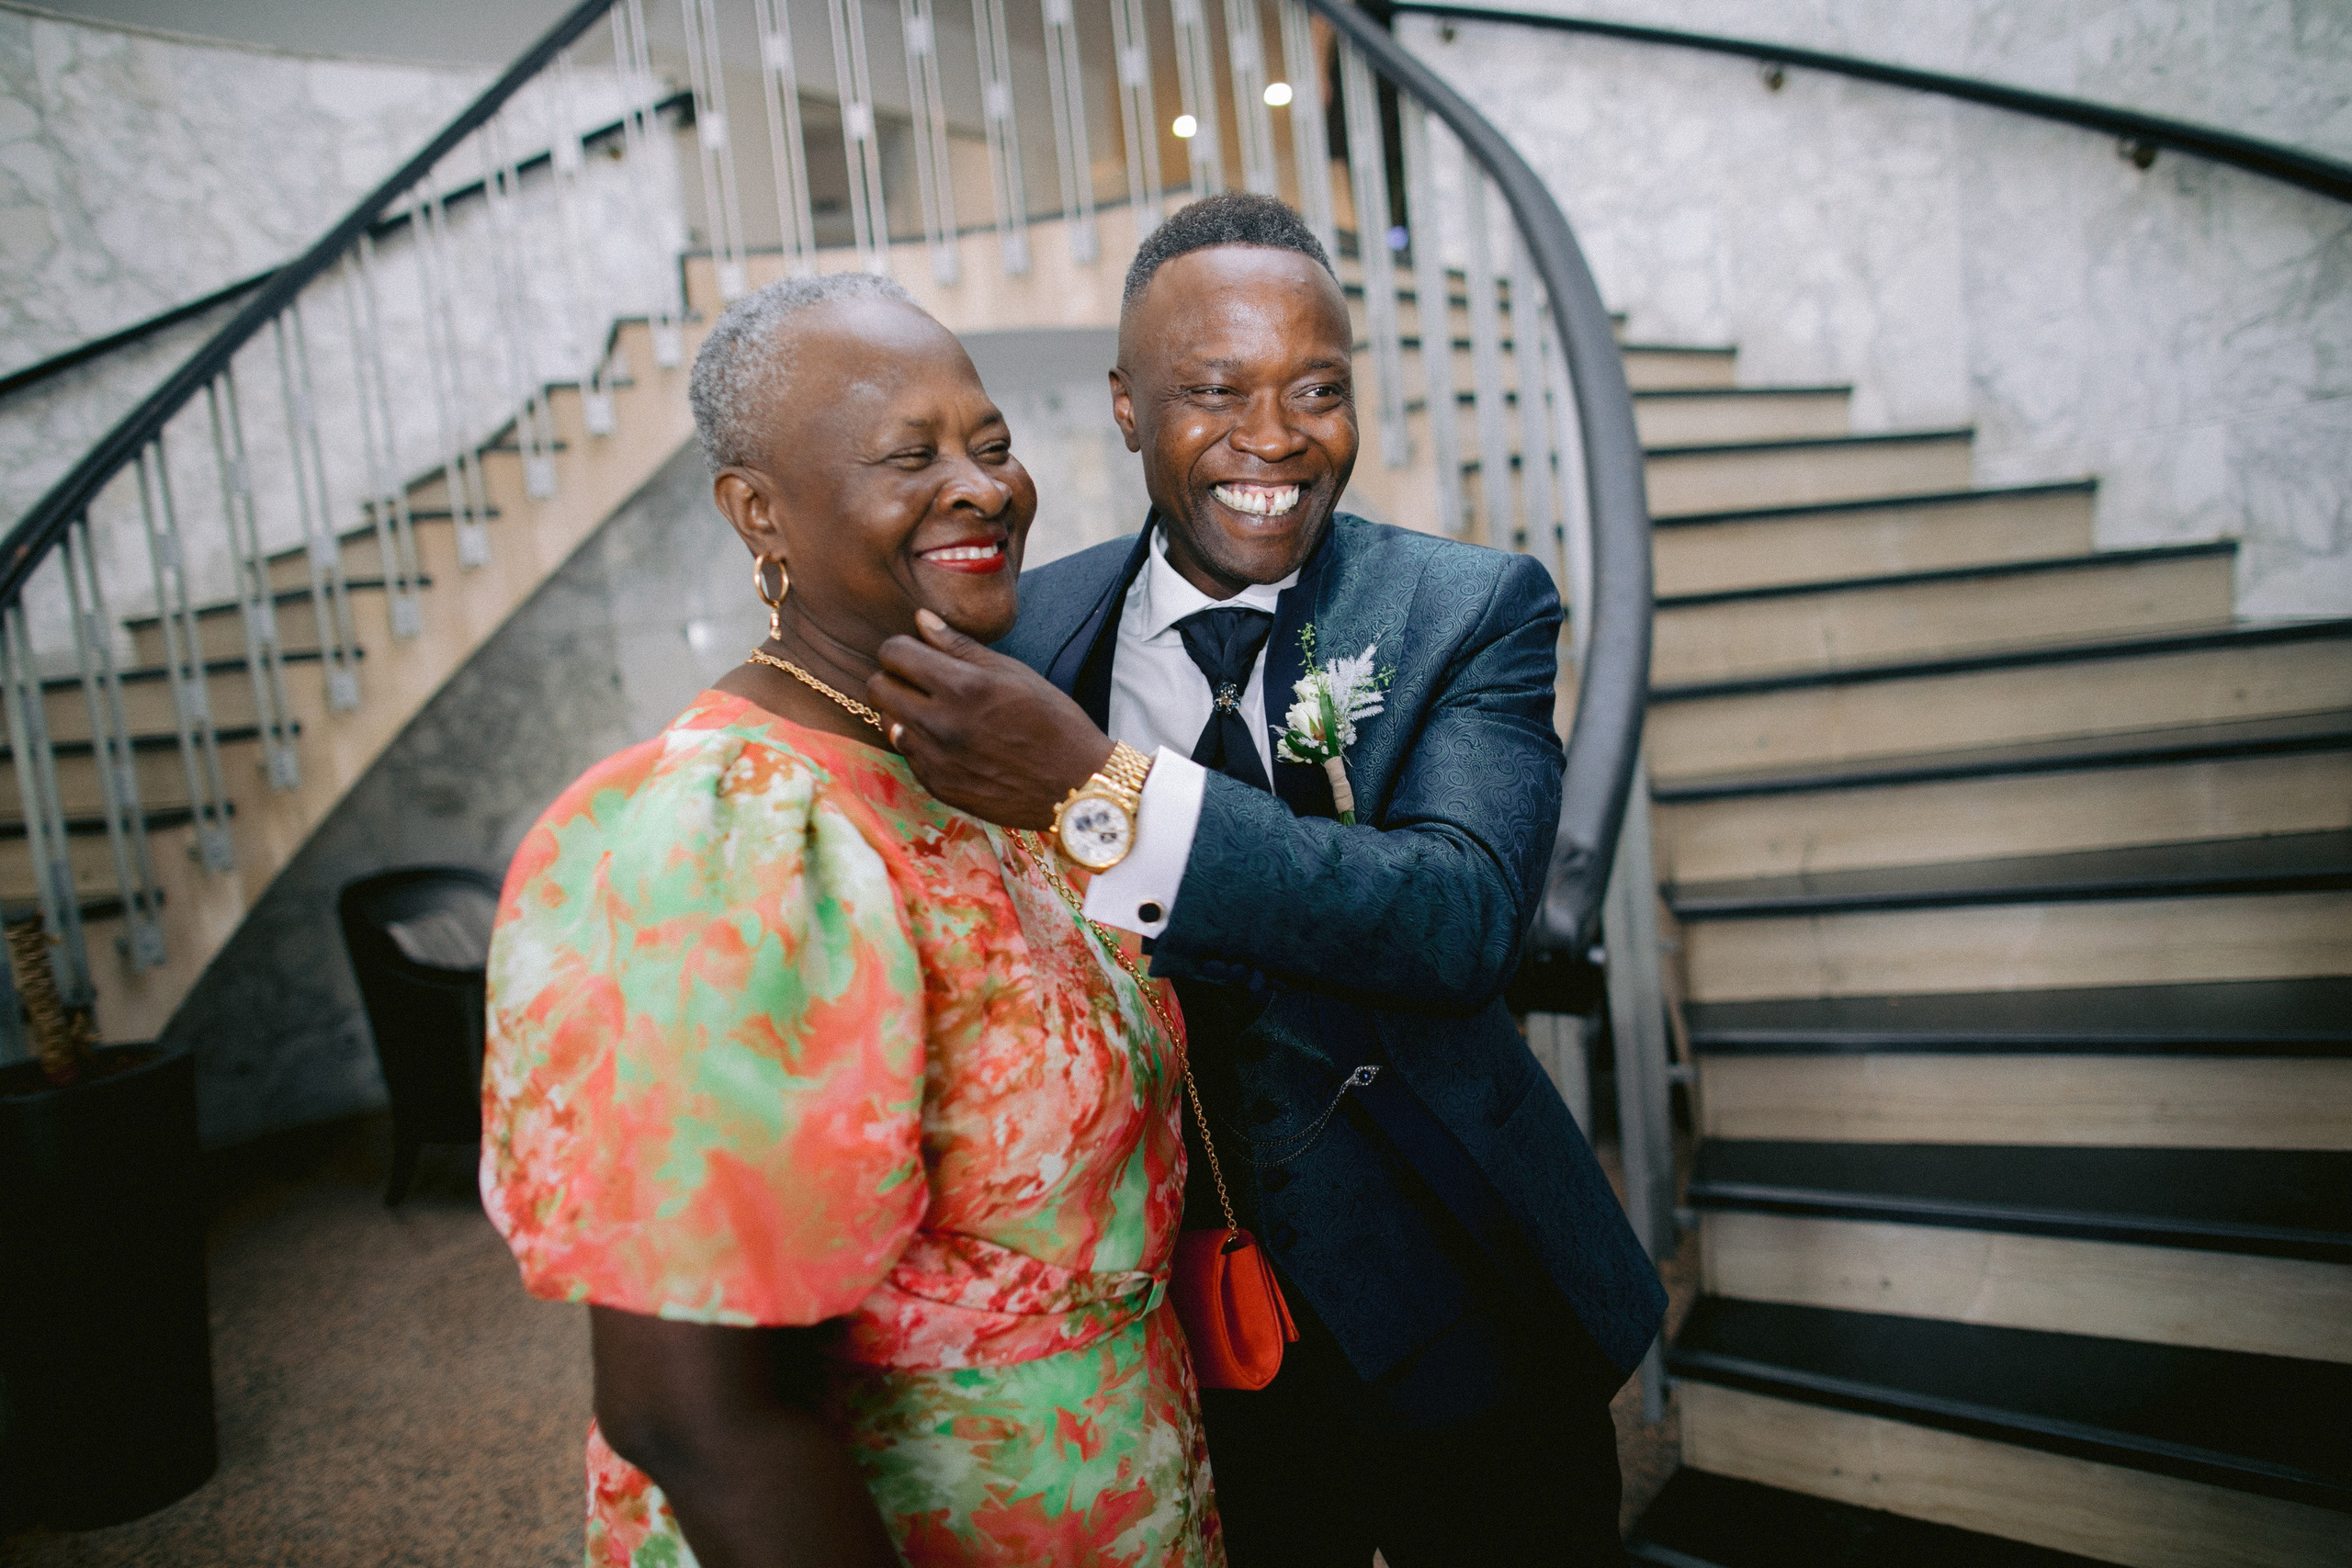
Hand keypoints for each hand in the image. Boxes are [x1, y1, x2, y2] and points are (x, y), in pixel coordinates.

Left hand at [871, 610, 1113, 828]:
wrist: (1075, 785)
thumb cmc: (1052, 721)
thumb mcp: (1013, 673)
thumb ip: (960, 646)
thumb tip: (921, 619)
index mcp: (963, 686)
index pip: (894, 653)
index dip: (901, 647)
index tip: (915, 652)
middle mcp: (941, 723)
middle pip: (877, 687)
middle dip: (893, 677)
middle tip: (917, 679)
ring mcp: (935, 759)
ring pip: (885, 721)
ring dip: (901, 711)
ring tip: (932, 710)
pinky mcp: (937, 785)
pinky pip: (905, 753)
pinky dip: (917, 741)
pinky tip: (946, 739)